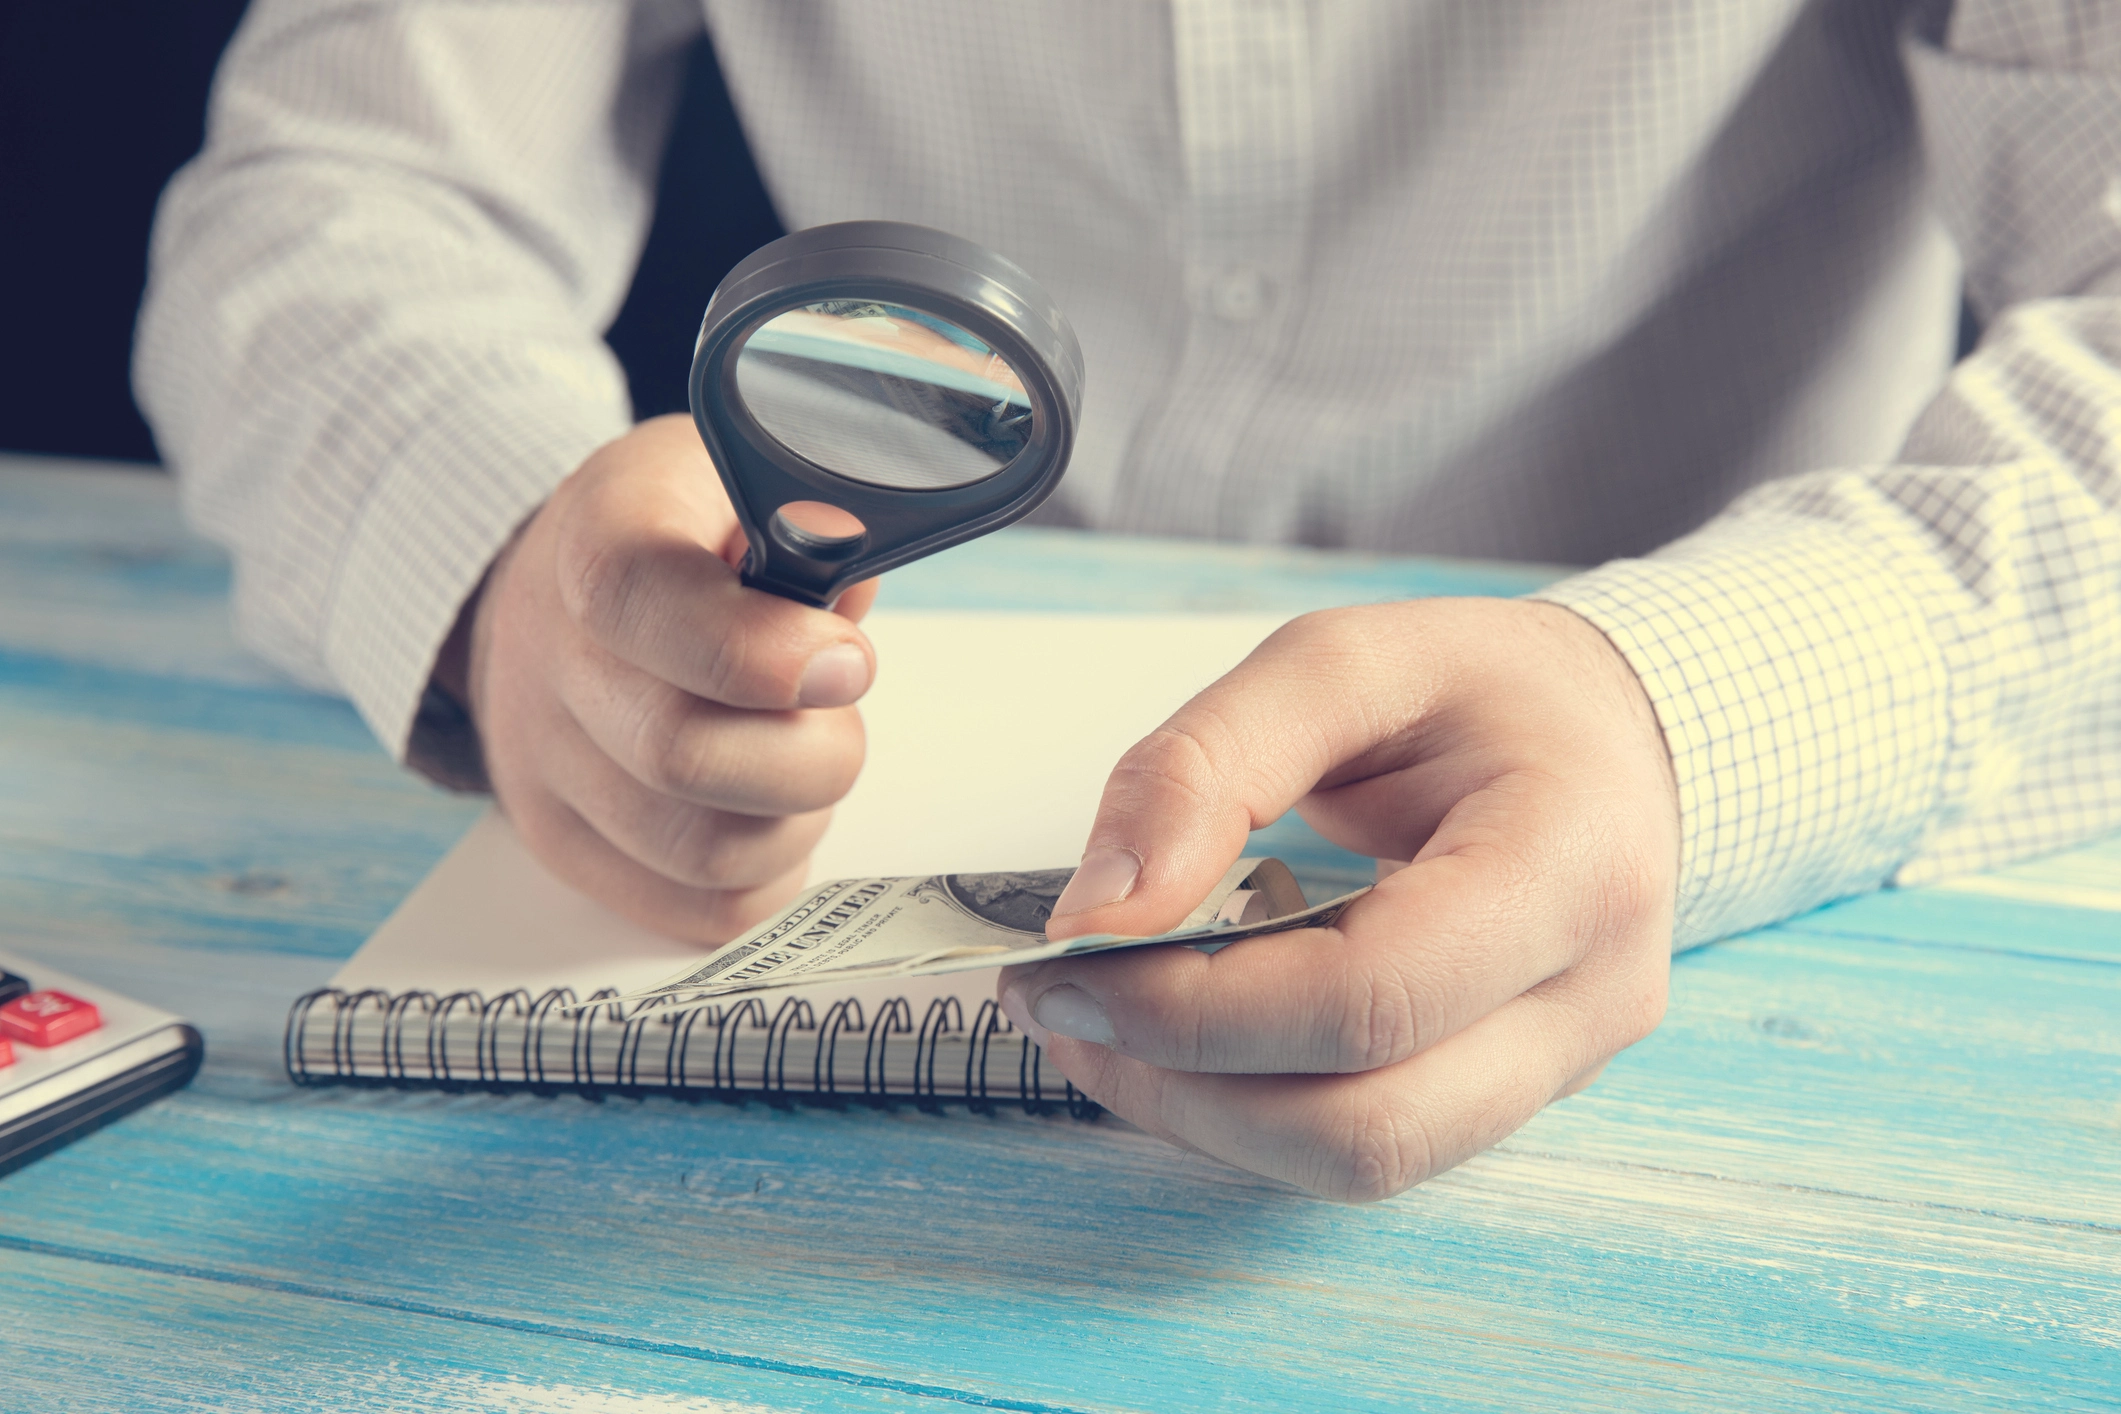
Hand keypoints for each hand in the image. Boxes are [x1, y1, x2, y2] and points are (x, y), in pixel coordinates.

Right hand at [457, 414, 878, 940]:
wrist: (567, 589)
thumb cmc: (693, 534)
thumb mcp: (754, 479)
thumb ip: (818, 527)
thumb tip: (848, 603)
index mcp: (599, 532)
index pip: (638, 600)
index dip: (760, 650)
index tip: (844, 660)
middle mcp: (547, 650)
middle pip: (680, 753)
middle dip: (811, 748)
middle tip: (837, 705)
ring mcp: (540, 759)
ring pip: (705, 850)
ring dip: (796, 814)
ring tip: (800, 750)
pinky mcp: (563, 841)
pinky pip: (699, 907)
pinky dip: (770, 870)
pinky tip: (772, 806)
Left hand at [997, 599, 1677, 1201]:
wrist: (1606, 735)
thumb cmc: (1484, 691)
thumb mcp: (1339, 662)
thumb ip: (1207, 766)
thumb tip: (1099, 910)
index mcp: (1571, 865)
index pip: (1371, 999)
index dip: (1198, 1007)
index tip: (1069, 955)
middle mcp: (1590, 995)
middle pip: (1367, 1123)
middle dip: (1181, 1081)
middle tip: (1057, 999)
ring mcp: (1561, 1066)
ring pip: (1361, 1162)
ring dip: (1202, 1114)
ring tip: (1096, 1022)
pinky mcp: (1507, 1095)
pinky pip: (1366, 1142)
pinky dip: (1246, 1109)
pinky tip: (1174, 1041)